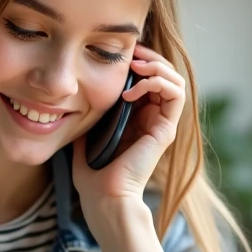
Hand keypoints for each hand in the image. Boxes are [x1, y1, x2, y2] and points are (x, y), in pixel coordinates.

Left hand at [72, 43, 186, 206]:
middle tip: (131, 54)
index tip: (119, 55)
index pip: (148, 80)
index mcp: (138, 120)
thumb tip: (76, 102)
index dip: (139, 62)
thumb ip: (88, 120)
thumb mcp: (85, 139)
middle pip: (165, 75)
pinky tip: (131, 91)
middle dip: (150, 57)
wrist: (104, 198)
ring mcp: (162, 124)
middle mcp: (153, 120)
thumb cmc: (93, 177)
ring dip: (156, 66)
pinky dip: (156, 82)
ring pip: (175, 80)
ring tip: (134, 67)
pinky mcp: (166, 130)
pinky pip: (175, 94)